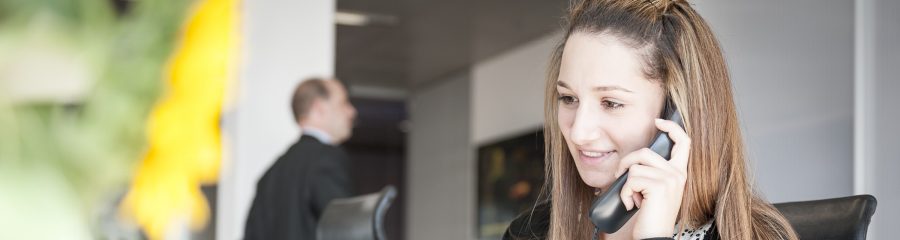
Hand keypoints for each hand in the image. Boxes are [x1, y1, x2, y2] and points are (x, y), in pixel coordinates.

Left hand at [613, 118, 690, 238]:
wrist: (654, 236)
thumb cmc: (651, 216)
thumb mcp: (655, 190)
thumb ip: (653, 172)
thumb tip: (635, 158)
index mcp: (680, 172)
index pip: (683, 141)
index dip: (671, 127)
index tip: (658, 121)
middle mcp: (678, 173)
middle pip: (645, 152)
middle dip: (626, 163)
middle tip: (619, 177)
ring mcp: (670, 179)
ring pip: (635, 166)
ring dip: (625, 183)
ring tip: (632, 198)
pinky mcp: (659, 186)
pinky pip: (630, 179)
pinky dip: (624, 193)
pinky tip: (631, 204)